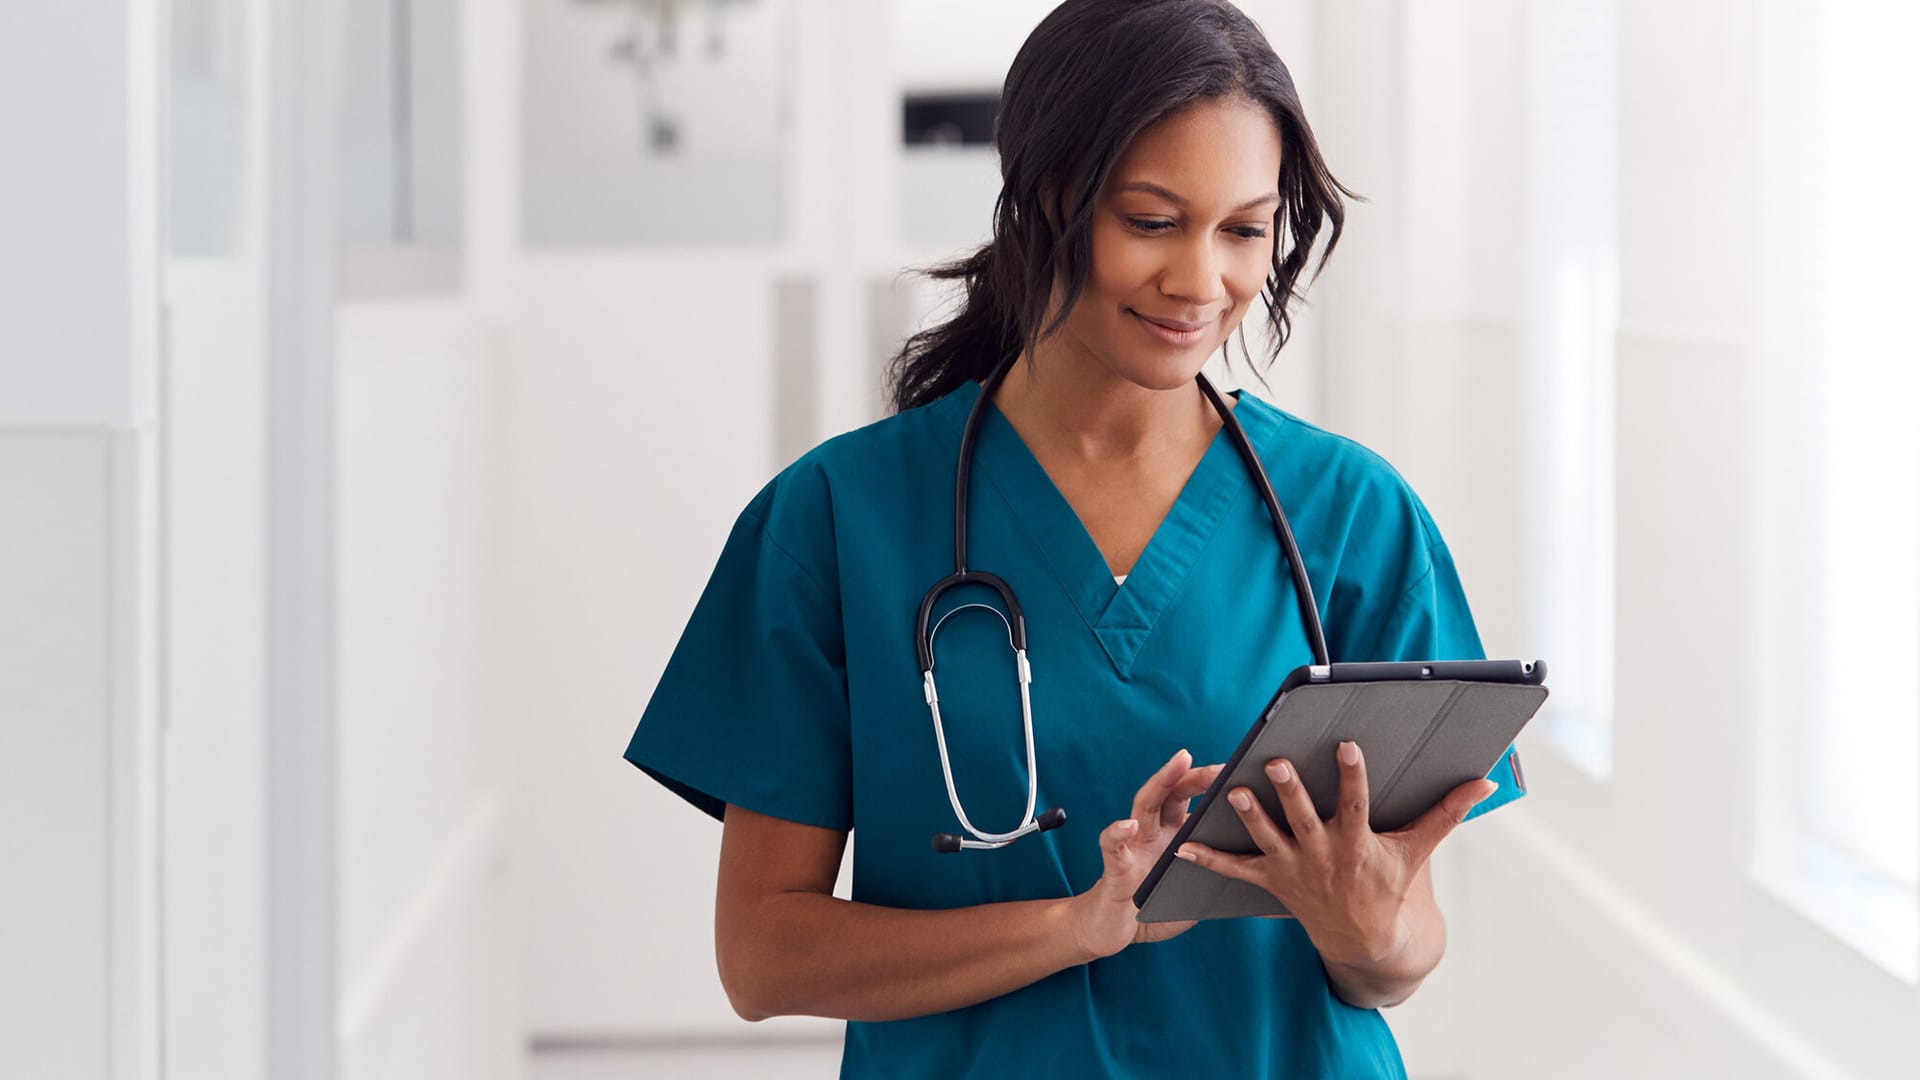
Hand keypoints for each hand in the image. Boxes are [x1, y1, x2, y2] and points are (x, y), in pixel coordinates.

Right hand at [1066, 748, 1222, 960]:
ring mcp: (1132, 846)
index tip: (1241, 772)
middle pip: (1171, 793)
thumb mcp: (1195, 889)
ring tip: (1179, 763)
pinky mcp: (1114, 868)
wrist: (1113, 932)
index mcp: (1173, 835)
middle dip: (1194, 775)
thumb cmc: (1156, 908)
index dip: (1213, 785)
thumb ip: (1218, 873)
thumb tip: (1262, 870)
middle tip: (1220, 767)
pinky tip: (1128, 826)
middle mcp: (1152, 832)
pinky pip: (1112, 847)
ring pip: (1144, 805)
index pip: (1191, 799)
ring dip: (1161, 782)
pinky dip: (1118, 834)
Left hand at [1172, 741, 1494, 966]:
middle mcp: (1322, 854)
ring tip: (1233, 791)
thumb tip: (1485, 782)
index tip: (1347, 745)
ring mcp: (1294, 868)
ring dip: (1249, 817)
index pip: (1356, 803)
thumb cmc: (1390, 885)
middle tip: (1277, 763)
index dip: (1352, 775)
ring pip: (1267, 839)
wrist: (1365, 939)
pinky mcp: (1272, 881)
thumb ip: (1446, 812)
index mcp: (1357, 843)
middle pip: (1304, 818)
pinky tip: (1183, 845)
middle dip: (1290, 791)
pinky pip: (1236, 871)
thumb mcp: (1417, 850)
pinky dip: (1209, 860)